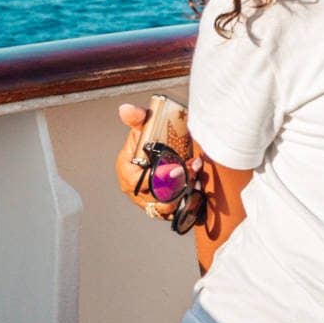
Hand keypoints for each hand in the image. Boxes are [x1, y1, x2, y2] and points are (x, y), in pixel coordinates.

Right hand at [115, 101, 198, 221]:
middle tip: (193, 171)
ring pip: (168, 208)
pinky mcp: (162, 208)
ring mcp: (149, 202)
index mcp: (127, 174)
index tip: (179, 169)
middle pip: (157, 197)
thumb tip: (125, 109)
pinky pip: (176, 212)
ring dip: (184, 195)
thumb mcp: (141, 128)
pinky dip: (187, 204)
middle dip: (177, 187)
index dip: (161, 178)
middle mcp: (136, 192)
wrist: (157, 153)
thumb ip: (137, 119)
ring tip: (196, 180)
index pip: (142, 182)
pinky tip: (198, 191)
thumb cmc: (146, 143)